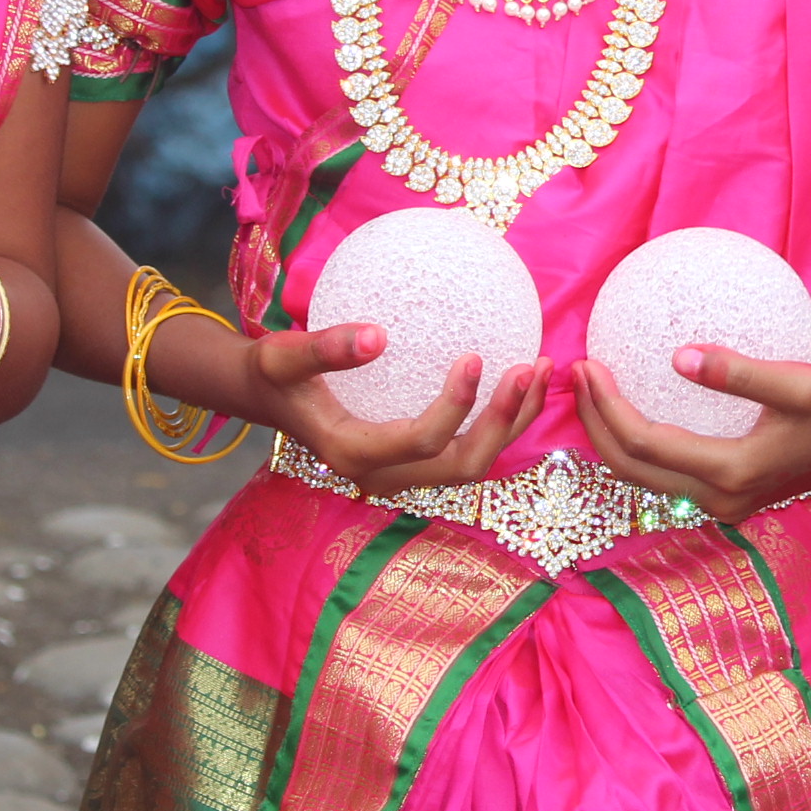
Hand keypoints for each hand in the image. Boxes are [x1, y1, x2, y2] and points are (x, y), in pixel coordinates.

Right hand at [233, 323, 547, 493]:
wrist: (270, 397)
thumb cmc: (275, 374)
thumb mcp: (284, 356)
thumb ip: (326, 348)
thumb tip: (377, 335)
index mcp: (354, 454)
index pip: (423, 441)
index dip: (457, 406)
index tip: (474, 357)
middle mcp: (383, 475)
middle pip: (462, 466)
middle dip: (503, 423)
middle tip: (529, 367)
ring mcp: (401, 472)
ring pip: (473, 464)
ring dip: (512, 423)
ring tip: (541, 370)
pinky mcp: (413, 459)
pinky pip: (466, 448)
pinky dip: (499, 420)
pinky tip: (519, 378)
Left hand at [575, 346, 810, 524]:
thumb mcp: (797, 381)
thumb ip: (737, 372)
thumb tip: (678, 356)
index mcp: (731, 473)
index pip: (645, 443)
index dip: (608, 406)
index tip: (589, 363)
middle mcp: (720, 499)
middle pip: (631, 469)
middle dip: (593, 423)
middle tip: (577, 374)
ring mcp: (723, 503)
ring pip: (644, 477)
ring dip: (610, 437)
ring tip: (592, 390)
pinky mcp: (728, 494)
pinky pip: (666, 473)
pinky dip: (638, 445)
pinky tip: (630, 408)